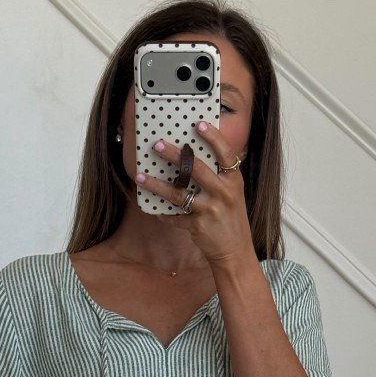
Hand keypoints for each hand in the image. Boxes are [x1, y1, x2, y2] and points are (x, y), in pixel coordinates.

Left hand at [137, 119, 254, 274]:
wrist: (235, 252)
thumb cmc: (230, 219)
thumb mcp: (231, 194)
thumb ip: (218, 178)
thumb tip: (191, 159)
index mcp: (233, 181)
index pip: (225, 153)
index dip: (213, 137)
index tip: (198, 124)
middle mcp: (224, 192)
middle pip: (196, 168)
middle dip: (174, 155)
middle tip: (157, 145)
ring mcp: (211, 209)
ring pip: (178, 193)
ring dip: (156, 185)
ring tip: (140, 177)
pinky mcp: (198, 225)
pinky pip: (175, 217)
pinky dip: (164, 214)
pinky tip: (155, 210)